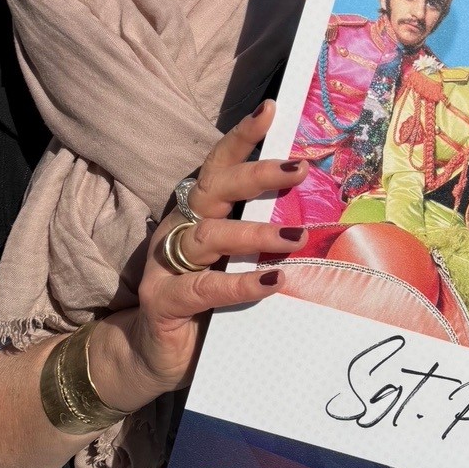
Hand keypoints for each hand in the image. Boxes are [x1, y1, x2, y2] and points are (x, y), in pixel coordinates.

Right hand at [94, 101, 307, 408]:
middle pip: (214, 190)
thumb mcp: (233, 266)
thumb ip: (261, 244)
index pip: (217, 166)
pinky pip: (204, 287)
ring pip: (210, 236)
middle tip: (297, 169)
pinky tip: (272, 281)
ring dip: (255, 233)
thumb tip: (317, 222)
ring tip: (296, 237)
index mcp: (197, 215)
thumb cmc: (202, 307)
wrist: (152, 357)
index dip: (242, 137)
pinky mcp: (163, 301)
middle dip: (256, 174)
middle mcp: (178, 230)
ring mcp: (165, 265)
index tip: (270, 110)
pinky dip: (239, 282)